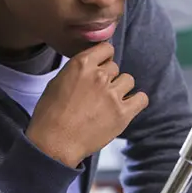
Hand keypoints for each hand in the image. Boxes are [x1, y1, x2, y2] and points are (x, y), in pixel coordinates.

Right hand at [26, 42, 148, 165]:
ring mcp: (112, 95)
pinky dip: (136, 102)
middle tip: (97, 94)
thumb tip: (91, 67)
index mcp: (81, 64)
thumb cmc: (50, 115)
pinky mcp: (123, 114)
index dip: (104, 58)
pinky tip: (127, 107)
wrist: (53, 144)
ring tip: (108, 103)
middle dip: (107, 78)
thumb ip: (78, 71)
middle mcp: (99, 76)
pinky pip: (142, 99)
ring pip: (128, 80)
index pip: (106, 48)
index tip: (101, 67)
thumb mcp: (57, 82)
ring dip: (120, 89)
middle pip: (115, 67)